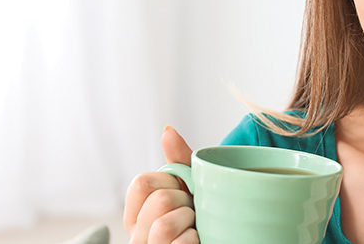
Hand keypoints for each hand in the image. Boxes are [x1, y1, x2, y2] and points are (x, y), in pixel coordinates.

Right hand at [124, 126, 198, 243]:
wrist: (226, 238)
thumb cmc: (204, 218)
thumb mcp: (192, 187)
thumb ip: (179, 162)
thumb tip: (167, 130)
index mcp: (137, 214)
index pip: (142, 182)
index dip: (170, 182)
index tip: (183, 192)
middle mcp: (137, 236)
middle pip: (159, 200)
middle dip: (186, 201)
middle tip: (194, 212)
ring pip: (164, 225)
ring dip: (190, 222)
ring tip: (196, 227)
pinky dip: (195, 239)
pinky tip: (198, 240)